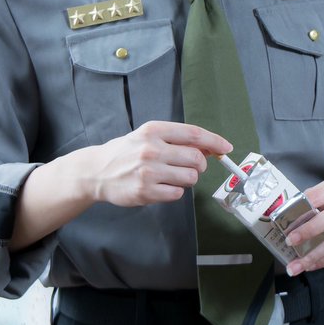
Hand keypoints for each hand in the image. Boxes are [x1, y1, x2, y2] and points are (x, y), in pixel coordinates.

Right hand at [88, 120, 231, 207]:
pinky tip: (162, 186)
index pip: (194, 134)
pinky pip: (177, 194)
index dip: (214, 141)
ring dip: (187, 179)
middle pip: (196, 158)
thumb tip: (207, 147)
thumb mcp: (148, 136)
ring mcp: (149, 171)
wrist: (97, 171)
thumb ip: (176, 139)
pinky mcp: (146, 191)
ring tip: (171, 176)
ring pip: (190, 177)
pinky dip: (175, 191)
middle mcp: (152, 149)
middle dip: (200, 165)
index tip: (226, 148)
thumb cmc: (126, 152)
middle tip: (191, 167)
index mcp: (154, 130)